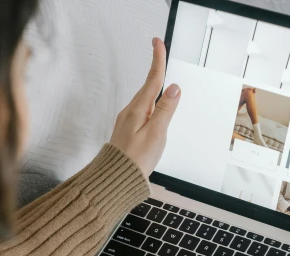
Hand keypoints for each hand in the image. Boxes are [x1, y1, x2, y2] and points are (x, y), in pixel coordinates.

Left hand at [109, 38, 181, 176]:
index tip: (157, 42)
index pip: (152, 80)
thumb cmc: (136, 160)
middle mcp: (130, 112)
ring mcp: (127, 121)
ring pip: (143, 99)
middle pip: (147, 87)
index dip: (157, 60)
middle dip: (155, 69)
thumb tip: (174, 88)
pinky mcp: (126, 131)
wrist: (115, 179)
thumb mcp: (156, 134)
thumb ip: (165, 110)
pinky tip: (152, 107)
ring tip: (158, 73)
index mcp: (138, 110)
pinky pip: (140, 111)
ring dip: (152, 86)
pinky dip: (149, 102)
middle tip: (159, 50)